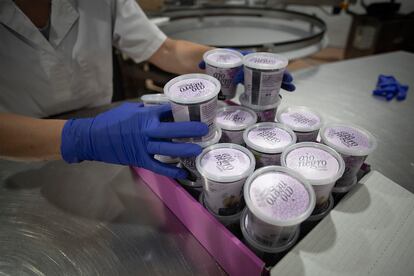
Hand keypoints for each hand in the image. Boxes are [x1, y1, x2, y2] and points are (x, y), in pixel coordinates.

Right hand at [61, 103, 207, 178]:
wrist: (92, 138)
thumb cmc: (110, 121)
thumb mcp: (129, 110)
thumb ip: (147, 110)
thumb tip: (164, 110)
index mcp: (144, 116)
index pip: (167, 111)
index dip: (183, 111)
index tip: (197, 111)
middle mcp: (146, 131)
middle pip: (172, 130)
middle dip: (190, 129)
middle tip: (205, 130)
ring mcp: (143, 146)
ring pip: (167, 148)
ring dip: (184, 149)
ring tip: (198, 150)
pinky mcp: (139, 159)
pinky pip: (158, 166)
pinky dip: (171, 170)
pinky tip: (183, 173)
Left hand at [199, 49, 294, 91]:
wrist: (215, 62)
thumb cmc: (216, 62)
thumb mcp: (212, 61)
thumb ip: (207, 62)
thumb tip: (200, 66)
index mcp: (241, 59)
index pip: (253, 65)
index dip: (262, 70)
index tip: (271, 73)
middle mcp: (249, 66)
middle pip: (267, 70)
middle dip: (279, 74)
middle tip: (290, 81)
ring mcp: (252, 73)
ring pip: (269, 77)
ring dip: (281, 82)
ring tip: (292, 87)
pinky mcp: (252, 81)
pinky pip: (264, 85)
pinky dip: (273, 89)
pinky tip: (281, 96)